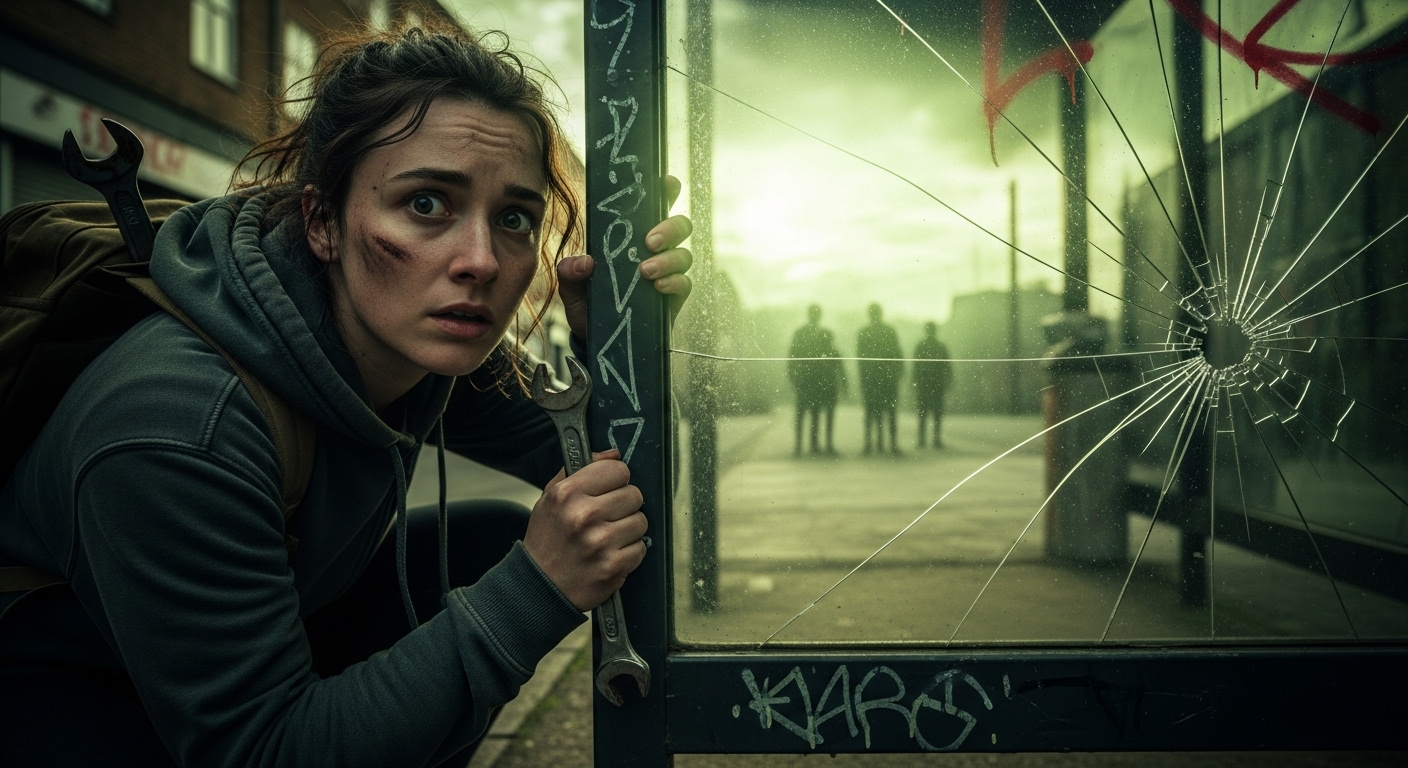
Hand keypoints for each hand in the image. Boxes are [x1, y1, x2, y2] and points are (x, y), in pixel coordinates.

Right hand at [522, 449, 647, 610]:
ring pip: (641, 521)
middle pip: (634, 494)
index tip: (609, 489)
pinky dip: (629, 553)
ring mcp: (600, 543)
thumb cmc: (548, 540)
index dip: (616, 479)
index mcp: (567, 493)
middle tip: (607, 517)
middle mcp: (584, 516)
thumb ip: (581, 470)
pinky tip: (610, 555)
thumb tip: (613, 454)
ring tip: (607, 537)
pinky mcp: (613, 567)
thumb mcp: (551, 497)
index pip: (618, 469)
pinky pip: (641, 548)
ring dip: (628, 529)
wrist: (540, 586)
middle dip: (624, 505)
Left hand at [558, 175, 693, 341]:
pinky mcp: (674, 297)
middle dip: (670, 227)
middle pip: (679, 226)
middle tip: (649, 240)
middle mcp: (655, 251)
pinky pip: (685, 283)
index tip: (667, 183)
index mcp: (632, 238)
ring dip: (669, 258)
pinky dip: (674, 281)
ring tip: (645, 270)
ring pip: (684, 254)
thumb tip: (585, 262)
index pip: (653, 207)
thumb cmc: (588, 308)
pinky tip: (657, 287)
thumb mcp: (572, 290)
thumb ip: (570, 273)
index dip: (665, 191)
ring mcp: (667, 273)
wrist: (599, 343)